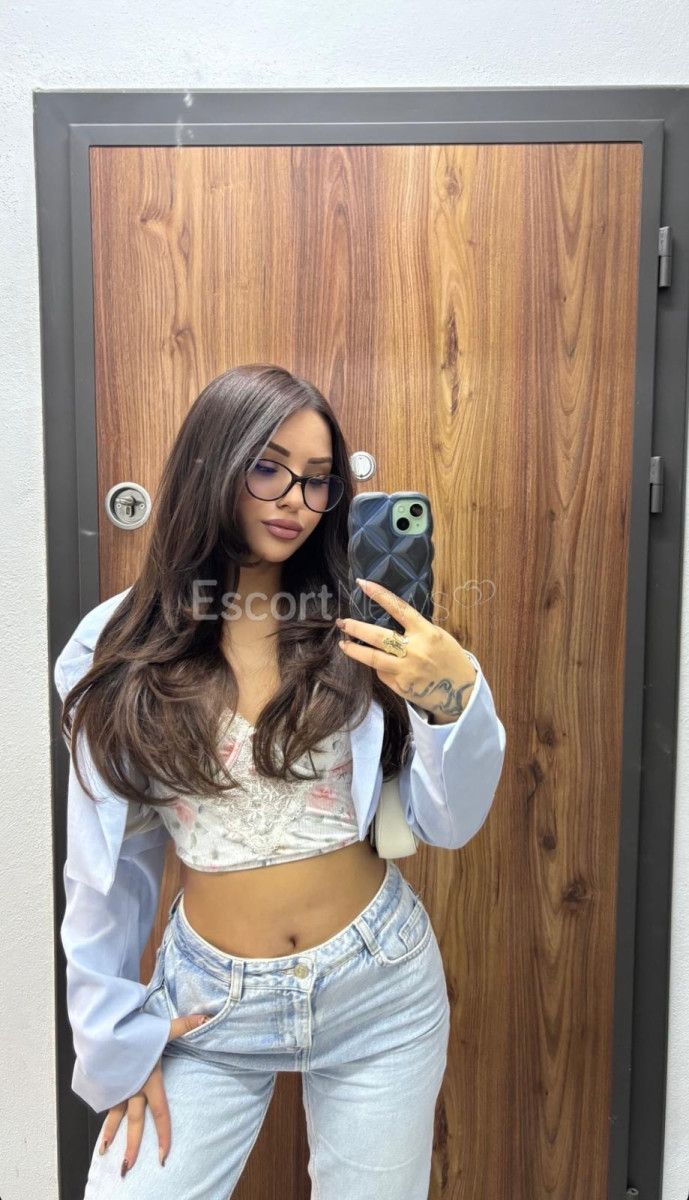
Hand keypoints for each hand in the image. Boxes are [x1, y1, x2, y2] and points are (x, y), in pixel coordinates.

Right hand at [98, 1012, 210, 1174]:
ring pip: (114, 1116)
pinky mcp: (103, 1081)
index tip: (163, 1155)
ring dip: (109, 1134)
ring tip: (104, 1152)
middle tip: (128, 1168)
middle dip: (132, 1147)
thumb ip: (185, 1025)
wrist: (103, 1029)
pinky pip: (104, 1100)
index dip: (163, 1135)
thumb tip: (207, 1018)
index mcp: (149, 1081)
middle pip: (134, 1123)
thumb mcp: (162, 1029)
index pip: (160, 1114)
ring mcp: (115, 1086)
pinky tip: (98, 1118)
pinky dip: (102, 1109)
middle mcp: (132, 1089)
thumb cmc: (134, 1030)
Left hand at [336, 577, 477, 722]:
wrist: (462, 693)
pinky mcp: (401, 686)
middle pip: (377, 636)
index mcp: (427, 633)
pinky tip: (376, 663)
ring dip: (354, 650)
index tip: (363, 584)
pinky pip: (383, 673)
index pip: (399, 609)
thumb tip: (389, 621)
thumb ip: (416, 630)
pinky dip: (378, 666)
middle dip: (356, 628)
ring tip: (343, 643)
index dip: (380, 595)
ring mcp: (406, 670)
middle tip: (342, 622)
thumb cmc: (450, 659)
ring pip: (372, 658)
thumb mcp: (438, 637)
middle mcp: (414, 650)